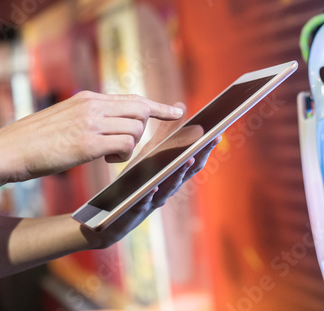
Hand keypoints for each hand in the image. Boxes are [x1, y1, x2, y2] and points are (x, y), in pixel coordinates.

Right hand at [0, 91, 183, 184]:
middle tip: (129, 146)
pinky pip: (125, 145)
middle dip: (143, 130)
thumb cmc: (32, 141)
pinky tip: (105, 160)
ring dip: (129, 147)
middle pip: (141, 111)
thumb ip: (88, 118)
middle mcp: (92, 105)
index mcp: (87, 98)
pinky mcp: (87, 143)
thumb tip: (110, 127)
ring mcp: (90, 122)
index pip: (132, 97)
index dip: (157, 106)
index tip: (177, 110)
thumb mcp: (64, 120)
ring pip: (136, 129)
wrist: (7, 150)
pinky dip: (122, 156)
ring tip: (107, 155)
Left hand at [81, 134, 221, 248]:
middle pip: (186, 173)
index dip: (205, 148)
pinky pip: (144, 203)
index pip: (192, 161)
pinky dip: (150, 195)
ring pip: (169, 188)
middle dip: (198, 157)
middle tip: (208, 142)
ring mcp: (152, 202)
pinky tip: (154, 186)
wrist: (107, 217)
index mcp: (169, 176)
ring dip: (179, 174)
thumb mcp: (148, 156)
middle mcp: (166, 189)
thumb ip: (165, 136)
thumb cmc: (132, 184)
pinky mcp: (135, 212)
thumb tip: (180, 107)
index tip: (216, 133)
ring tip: (186, 159)